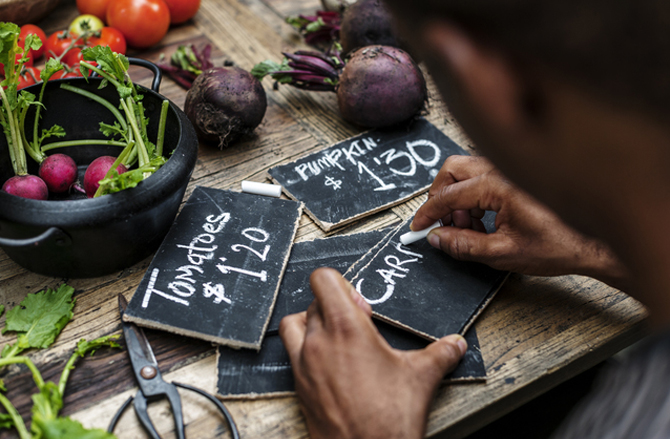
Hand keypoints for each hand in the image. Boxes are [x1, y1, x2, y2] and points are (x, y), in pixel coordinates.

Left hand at [280, 268, 466, 438]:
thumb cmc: (387, 419)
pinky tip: (331, 365)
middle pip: (313, 302)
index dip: (340, 282)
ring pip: (293, 325)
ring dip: (310, 323)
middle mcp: (318, 342)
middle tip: (359, 323)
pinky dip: (306, 350)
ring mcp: (304, 365)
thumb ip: (440, 354)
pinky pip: (292, 355)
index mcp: (346, 329)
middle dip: (335, 306)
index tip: (359, 300)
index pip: (323, 280)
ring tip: (336, 337)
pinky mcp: (298, 386)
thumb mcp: (421, 378)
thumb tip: (455, 344)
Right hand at [412, 156, 629, 289]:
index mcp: (499, 186)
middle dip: (440, 198)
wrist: (593, 243)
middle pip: (452, 171)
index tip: (418, 228)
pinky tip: (483, 221)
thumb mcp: (503, 253)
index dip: (428, 214)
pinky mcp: (516, 175)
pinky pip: (481, 177)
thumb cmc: (559, 245)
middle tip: (442, 225)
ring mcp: (510, 169)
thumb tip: (437, 238)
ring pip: (465, 172)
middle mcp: (503, 169)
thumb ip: (464, 245)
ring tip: (468, 229)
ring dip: (457, 199)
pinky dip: (472, 197)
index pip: (449, 196)